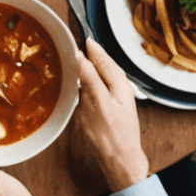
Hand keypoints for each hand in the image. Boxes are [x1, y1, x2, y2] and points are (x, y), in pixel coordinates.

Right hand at [75, 38, 148, 193]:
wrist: (121, 162)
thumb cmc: (113, 138)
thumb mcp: (99, 105)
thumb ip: (90, 79)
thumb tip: (81, 57)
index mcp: (120, 83)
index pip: (102, 56)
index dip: (90, 45)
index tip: (77, 34)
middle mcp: (119, 88)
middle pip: (102, 64)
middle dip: (89, 53)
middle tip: (73, 42)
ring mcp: (114, 98)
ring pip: (99, 75)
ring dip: (88, 66)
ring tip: (75, 58)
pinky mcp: (108, 108)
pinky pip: (96, 87)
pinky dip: (87, 80)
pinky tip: (80, 84)